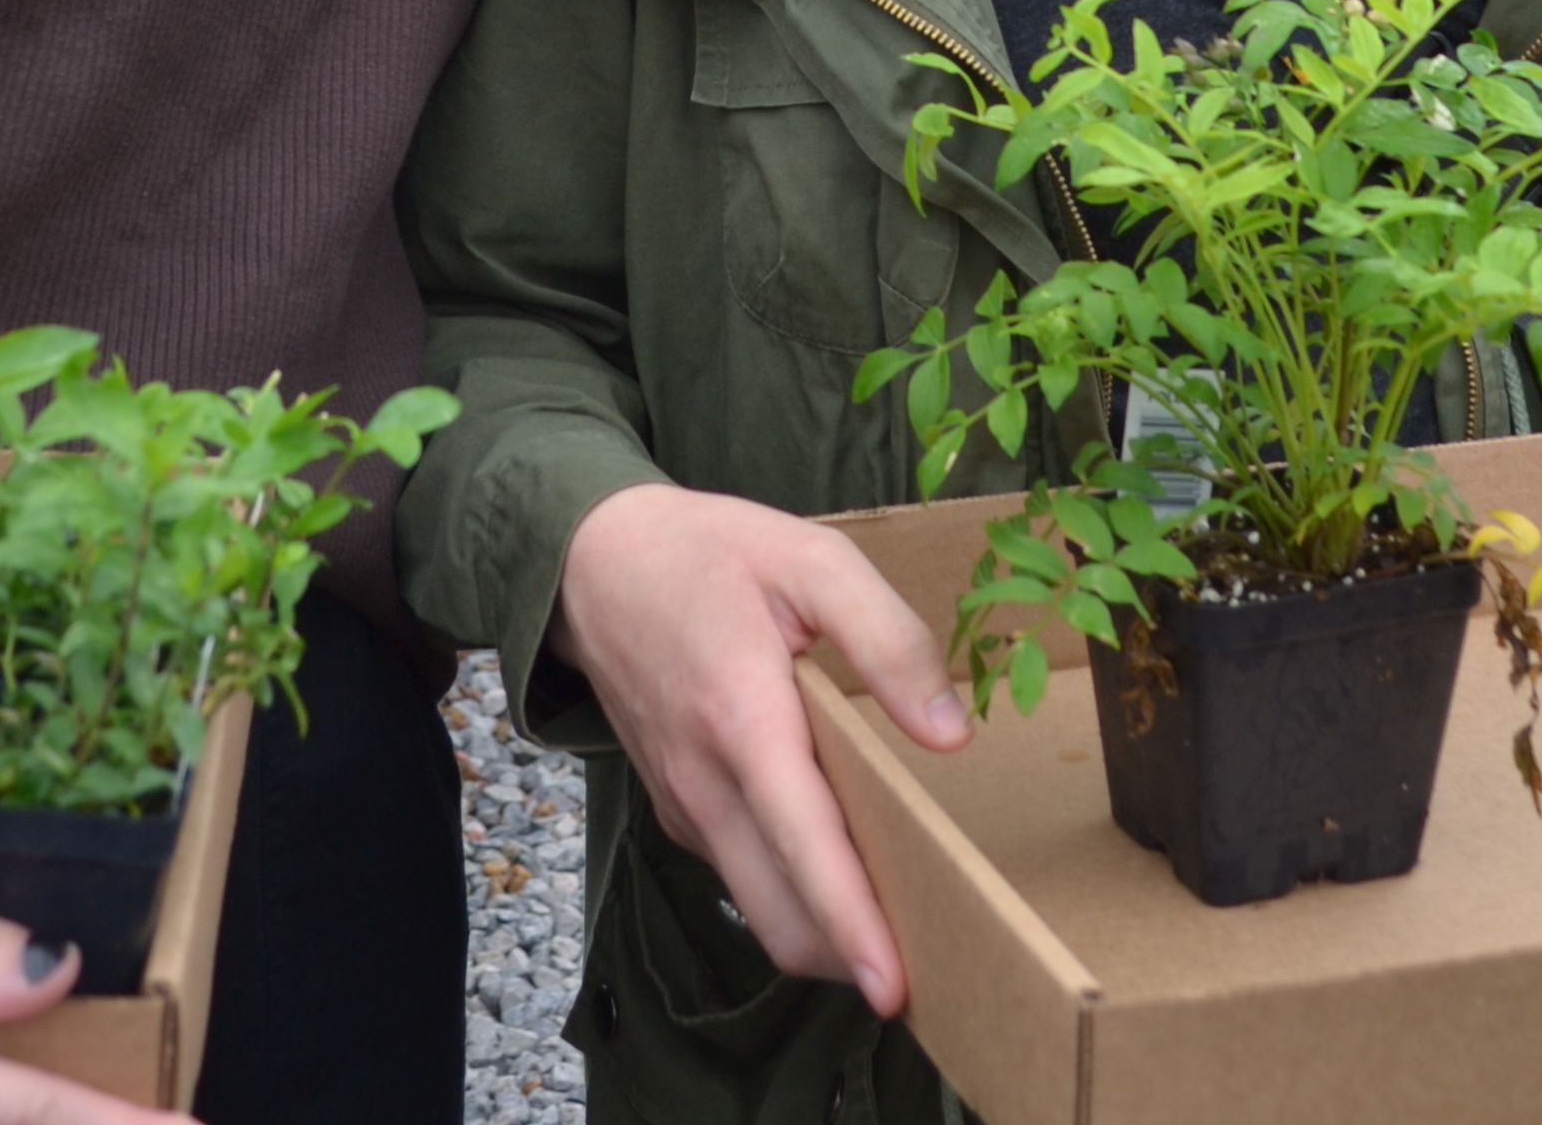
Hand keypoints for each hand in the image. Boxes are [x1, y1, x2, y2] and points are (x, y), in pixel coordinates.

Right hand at [551, 481, 973, 1017]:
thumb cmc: (711, 554)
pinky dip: (794, 894)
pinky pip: (741, 875)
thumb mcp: (811, 559)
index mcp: (742, 718)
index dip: (852, 925)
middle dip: (851, 956)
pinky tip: (843, 861)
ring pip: (760, 908)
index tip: (894, 986)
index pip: (804, 846)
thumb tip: (949, 734)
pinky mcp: (679, 811)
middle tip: (938, 959)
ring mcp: (685, 805)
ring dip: (826, 934)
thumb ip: (887, 638)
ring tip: (905, 922)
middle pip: (780, 914)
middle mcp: (705, 783)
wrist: (592, 562)